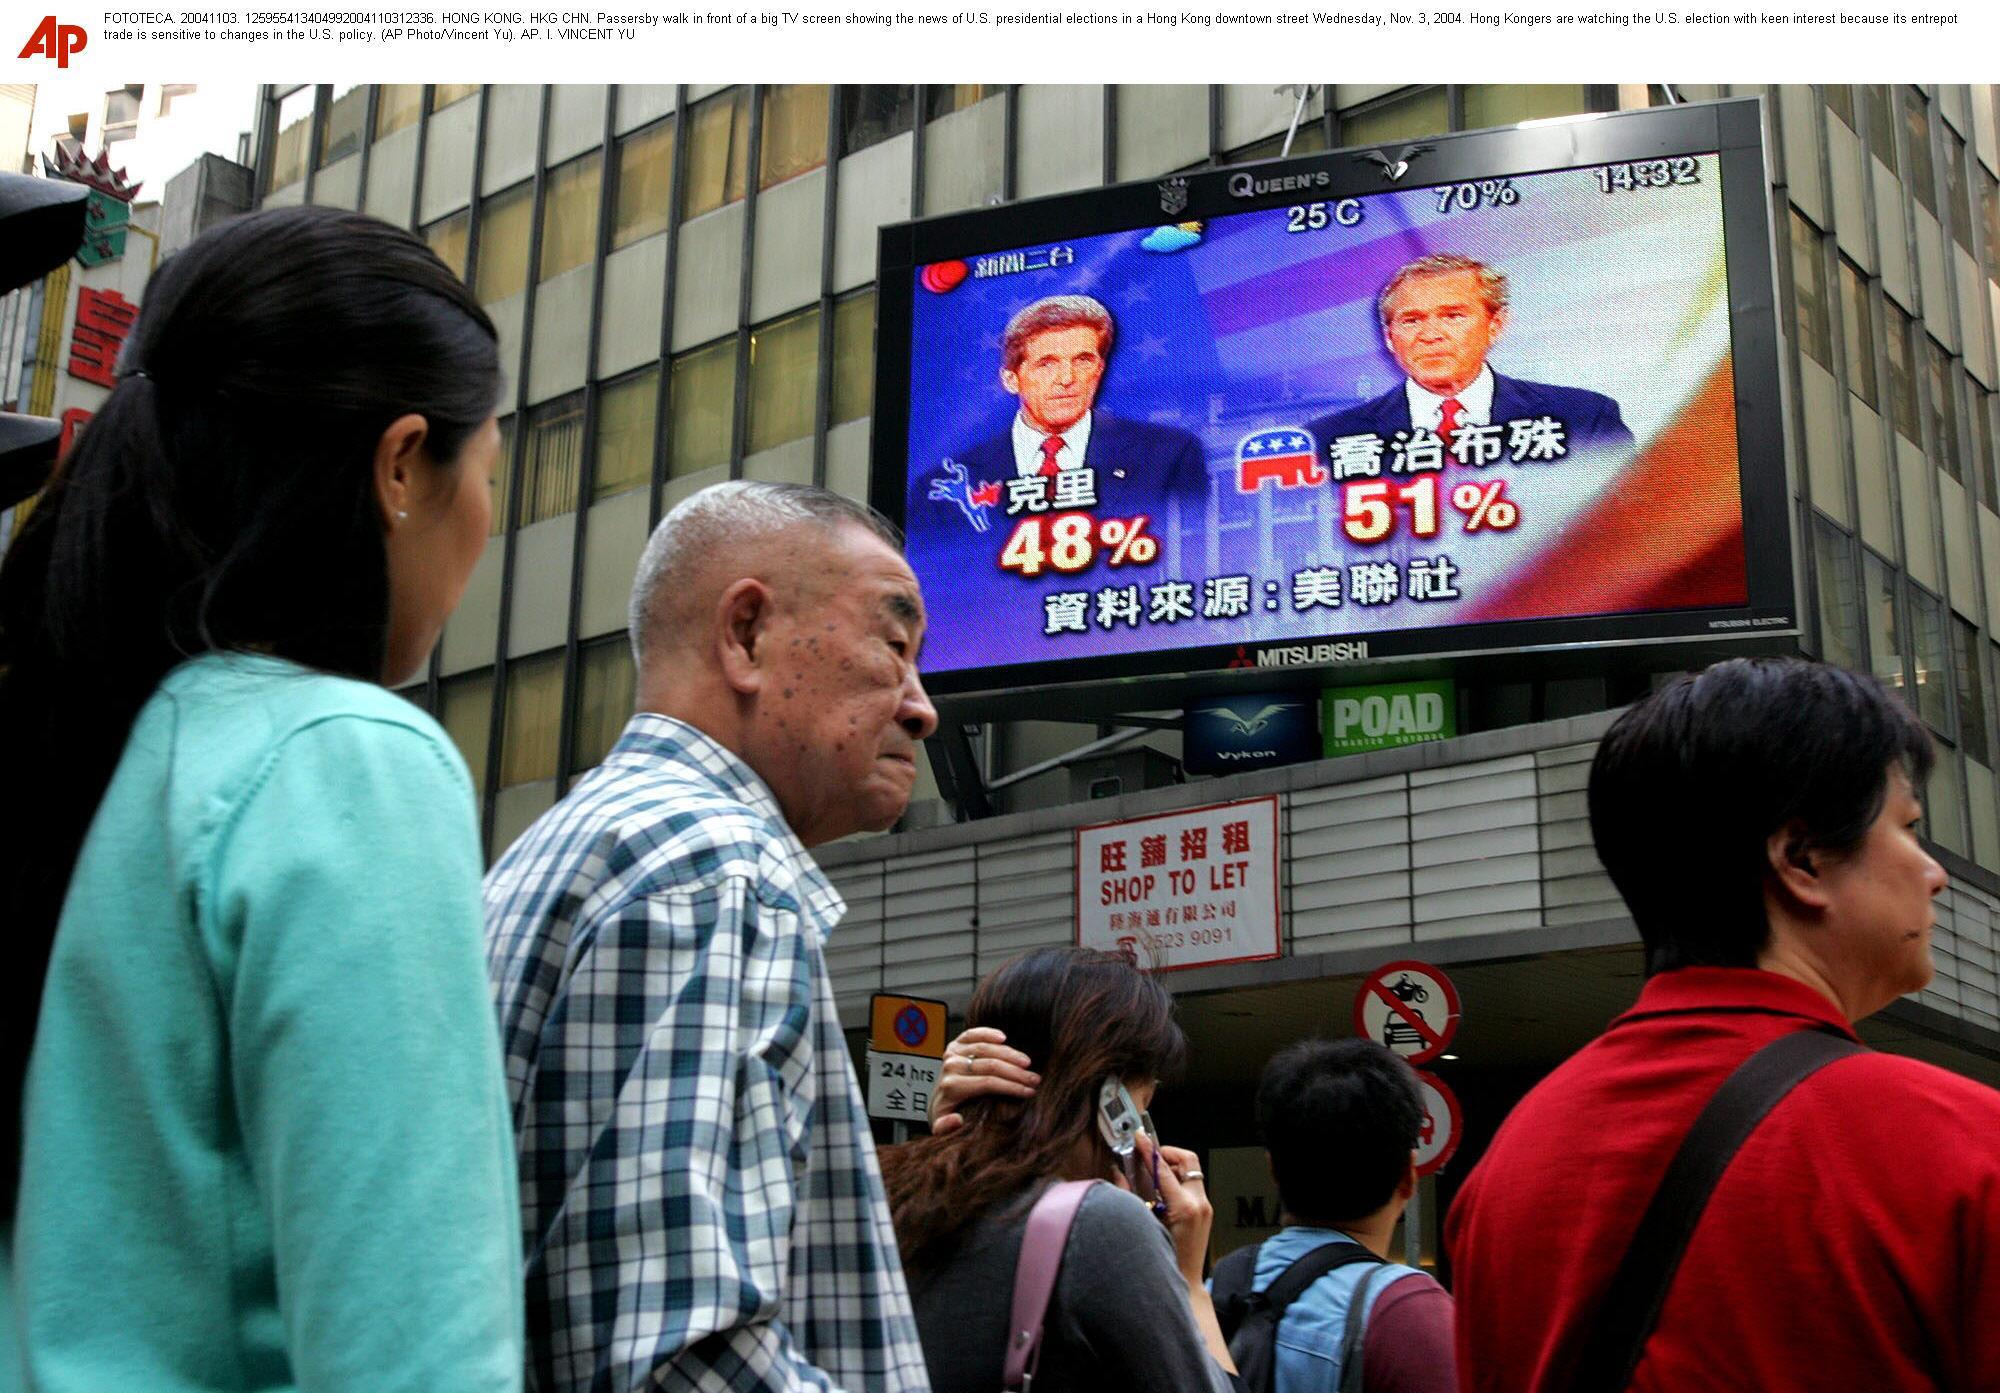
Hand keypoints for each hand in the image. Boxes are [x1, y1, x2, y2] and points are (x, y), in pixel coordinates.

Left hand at [927, 1027, 1038, 1134]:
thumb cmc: (949, 1117)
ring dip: (1010, 1054)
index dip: (1011, 1086)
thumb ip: (946, 1129)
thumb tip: (957, 1120)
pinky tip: (1003, 1038)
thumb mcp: (944, 1130)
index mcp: (952, 1087)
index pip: (988, 1083)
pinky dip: (987, 1033)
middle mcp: (951, 1067)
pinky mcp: (955, 1044)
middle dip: (1017, 1073)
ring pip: (986, 1048)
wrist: (938, 1103)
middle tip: (1036, 1079)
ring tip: (1028, 1063)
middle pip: (990, 1065)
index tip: (1030, 1092)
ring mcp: (952, 1053)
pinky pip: (972, 1034)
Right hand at [1131, 1132, 1211, 1285]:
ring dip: (1172, 1168)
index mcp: (1184, 1207)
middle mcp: (1199, 1204)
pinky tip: (1161, 1193)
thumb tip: (1118, 1173)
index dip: (1149, 1151)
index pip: (1163, 1169)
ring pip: (1191, 1171)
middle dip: (1168, 1154)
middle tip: (1150, 1157)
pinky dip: (1177, 1182)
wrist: (1185, 1283)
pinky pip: (1191, 1186)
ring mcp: (1205, 1207)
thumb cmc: (1164, 1261)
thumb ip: (1129, 1196)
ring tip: (1153, 1178)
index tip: (1140, 1138)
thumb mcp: (1144, 1225)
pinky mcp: (1206, 1211)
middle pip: (1187, 1160)